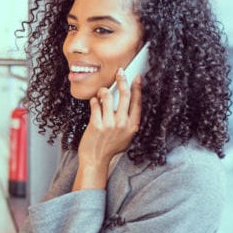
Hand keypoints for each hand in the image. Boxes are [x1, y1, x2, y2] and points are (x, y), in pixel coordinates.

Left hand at [74, 70, 141, 189]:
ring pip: (108, 97)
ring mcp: (109, 124)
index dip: (137, 88)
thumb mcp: (126, 136)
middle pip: (125, 95)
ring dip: (103, 91)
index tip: (137, 77)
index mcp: (132, 126)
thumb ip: (128, 121)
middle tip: (120, 72)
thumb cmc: (110, 148)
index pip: (137, 102)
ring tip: (101, 93)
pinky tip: (94, 102)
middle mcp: (123, 124)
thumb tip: (127, 101)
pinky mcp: (96, 124)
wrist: (95, 160)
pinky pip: (95, 104)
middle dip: (122, 80)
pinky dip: (94, 100)